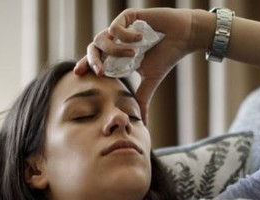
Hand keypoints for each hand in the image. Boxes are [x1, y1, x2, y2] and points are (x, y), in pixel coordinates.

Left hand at [74, 8, 212, 123]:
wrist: (182, 38)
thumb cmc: (166, 57)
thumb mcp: (150, 81)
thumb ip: (142, 99)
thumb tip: (144, 123)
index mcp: (118, 56)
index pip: (97, 61)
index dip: (86, 66)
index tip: (77, 74)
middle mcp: (116, 41)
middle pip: (92, 48)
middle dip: (92, 61)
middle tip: (99, 72)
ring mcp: (121, 28)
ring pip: (101, 38)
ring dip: (116, 50)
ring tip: (133, 54)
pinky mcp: (127, 17)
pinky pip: (115, 28)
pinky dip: (126, 37)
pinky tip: (142, 39)